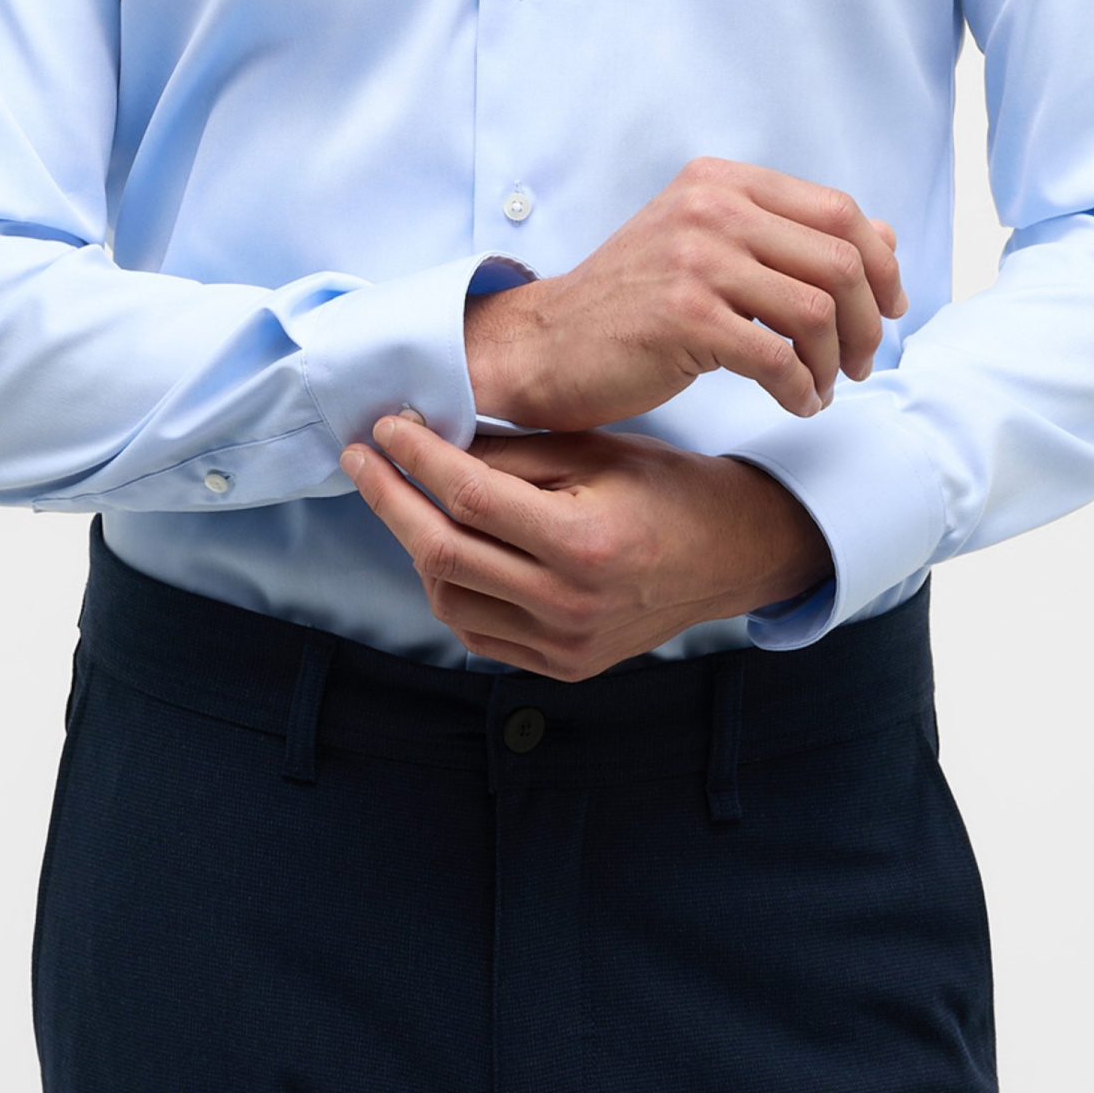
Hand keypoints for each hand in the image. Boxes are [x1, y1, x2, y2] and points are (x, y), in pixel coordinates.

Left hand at [340, 413, 834, 678]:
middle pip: (443, 554)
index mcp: (583, 543)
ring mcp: (564, 645)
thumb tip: (430, 438)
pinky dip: (450, 587)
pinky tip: (443, 546)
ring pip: (449, 598)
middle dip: (390, 499)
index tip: (386, 426)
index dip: (416, 458)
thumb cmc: (667, 488)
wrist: (731, 555)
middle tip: (362, 458)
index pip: (469, 498)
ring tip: (404, 497)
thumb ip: (511, 453)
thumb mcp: (595, 451)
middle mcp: (569, 605)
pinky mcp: (561, 666)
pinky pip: (477, 630)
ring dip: (415, 544)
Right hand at [466, 156, 905, 431]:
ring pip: (817, 311)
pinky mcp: (683, 317)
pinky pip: (778, 358)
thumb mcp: (711, 247)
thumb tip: (886, 238)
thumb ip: (792, 235)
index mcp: (722, 181)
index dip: (881, 264)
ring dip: (834, 362)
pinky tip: (795, 403)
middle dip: (868, 322)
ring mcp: (695, 259)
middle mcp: (711, 207)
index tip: (889, 308)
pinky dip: (801, 390)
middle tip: (859, 362)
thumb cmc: (636, 301)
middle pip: (840, 261)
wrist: (548, 343)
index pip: (838, 210)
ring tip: (822, 386)